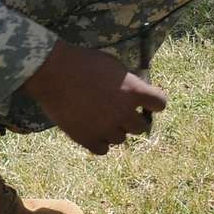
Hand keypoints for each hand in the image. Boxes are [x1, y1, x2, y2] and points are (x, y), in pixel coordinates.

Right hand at [21, 40, 166, 154]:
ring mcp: (106, 128)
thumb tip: (136, 94)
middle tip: (120, 112)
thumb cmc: (84, 63)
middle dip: (133, 119)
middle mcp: (124, 112)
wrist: (54, 72)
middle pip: (141, 127)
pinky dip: (100, 142)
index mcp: (134, 91)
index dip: (153, 103)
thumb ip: (129, 83)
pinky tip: (92, 130)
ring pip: (121, 139)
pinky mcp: (87, 139)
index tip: (145, 102)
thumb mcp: (115, 66)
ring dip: (115, 130)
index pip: (159, 104)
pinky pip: (103, 150)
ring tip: (101, 118)